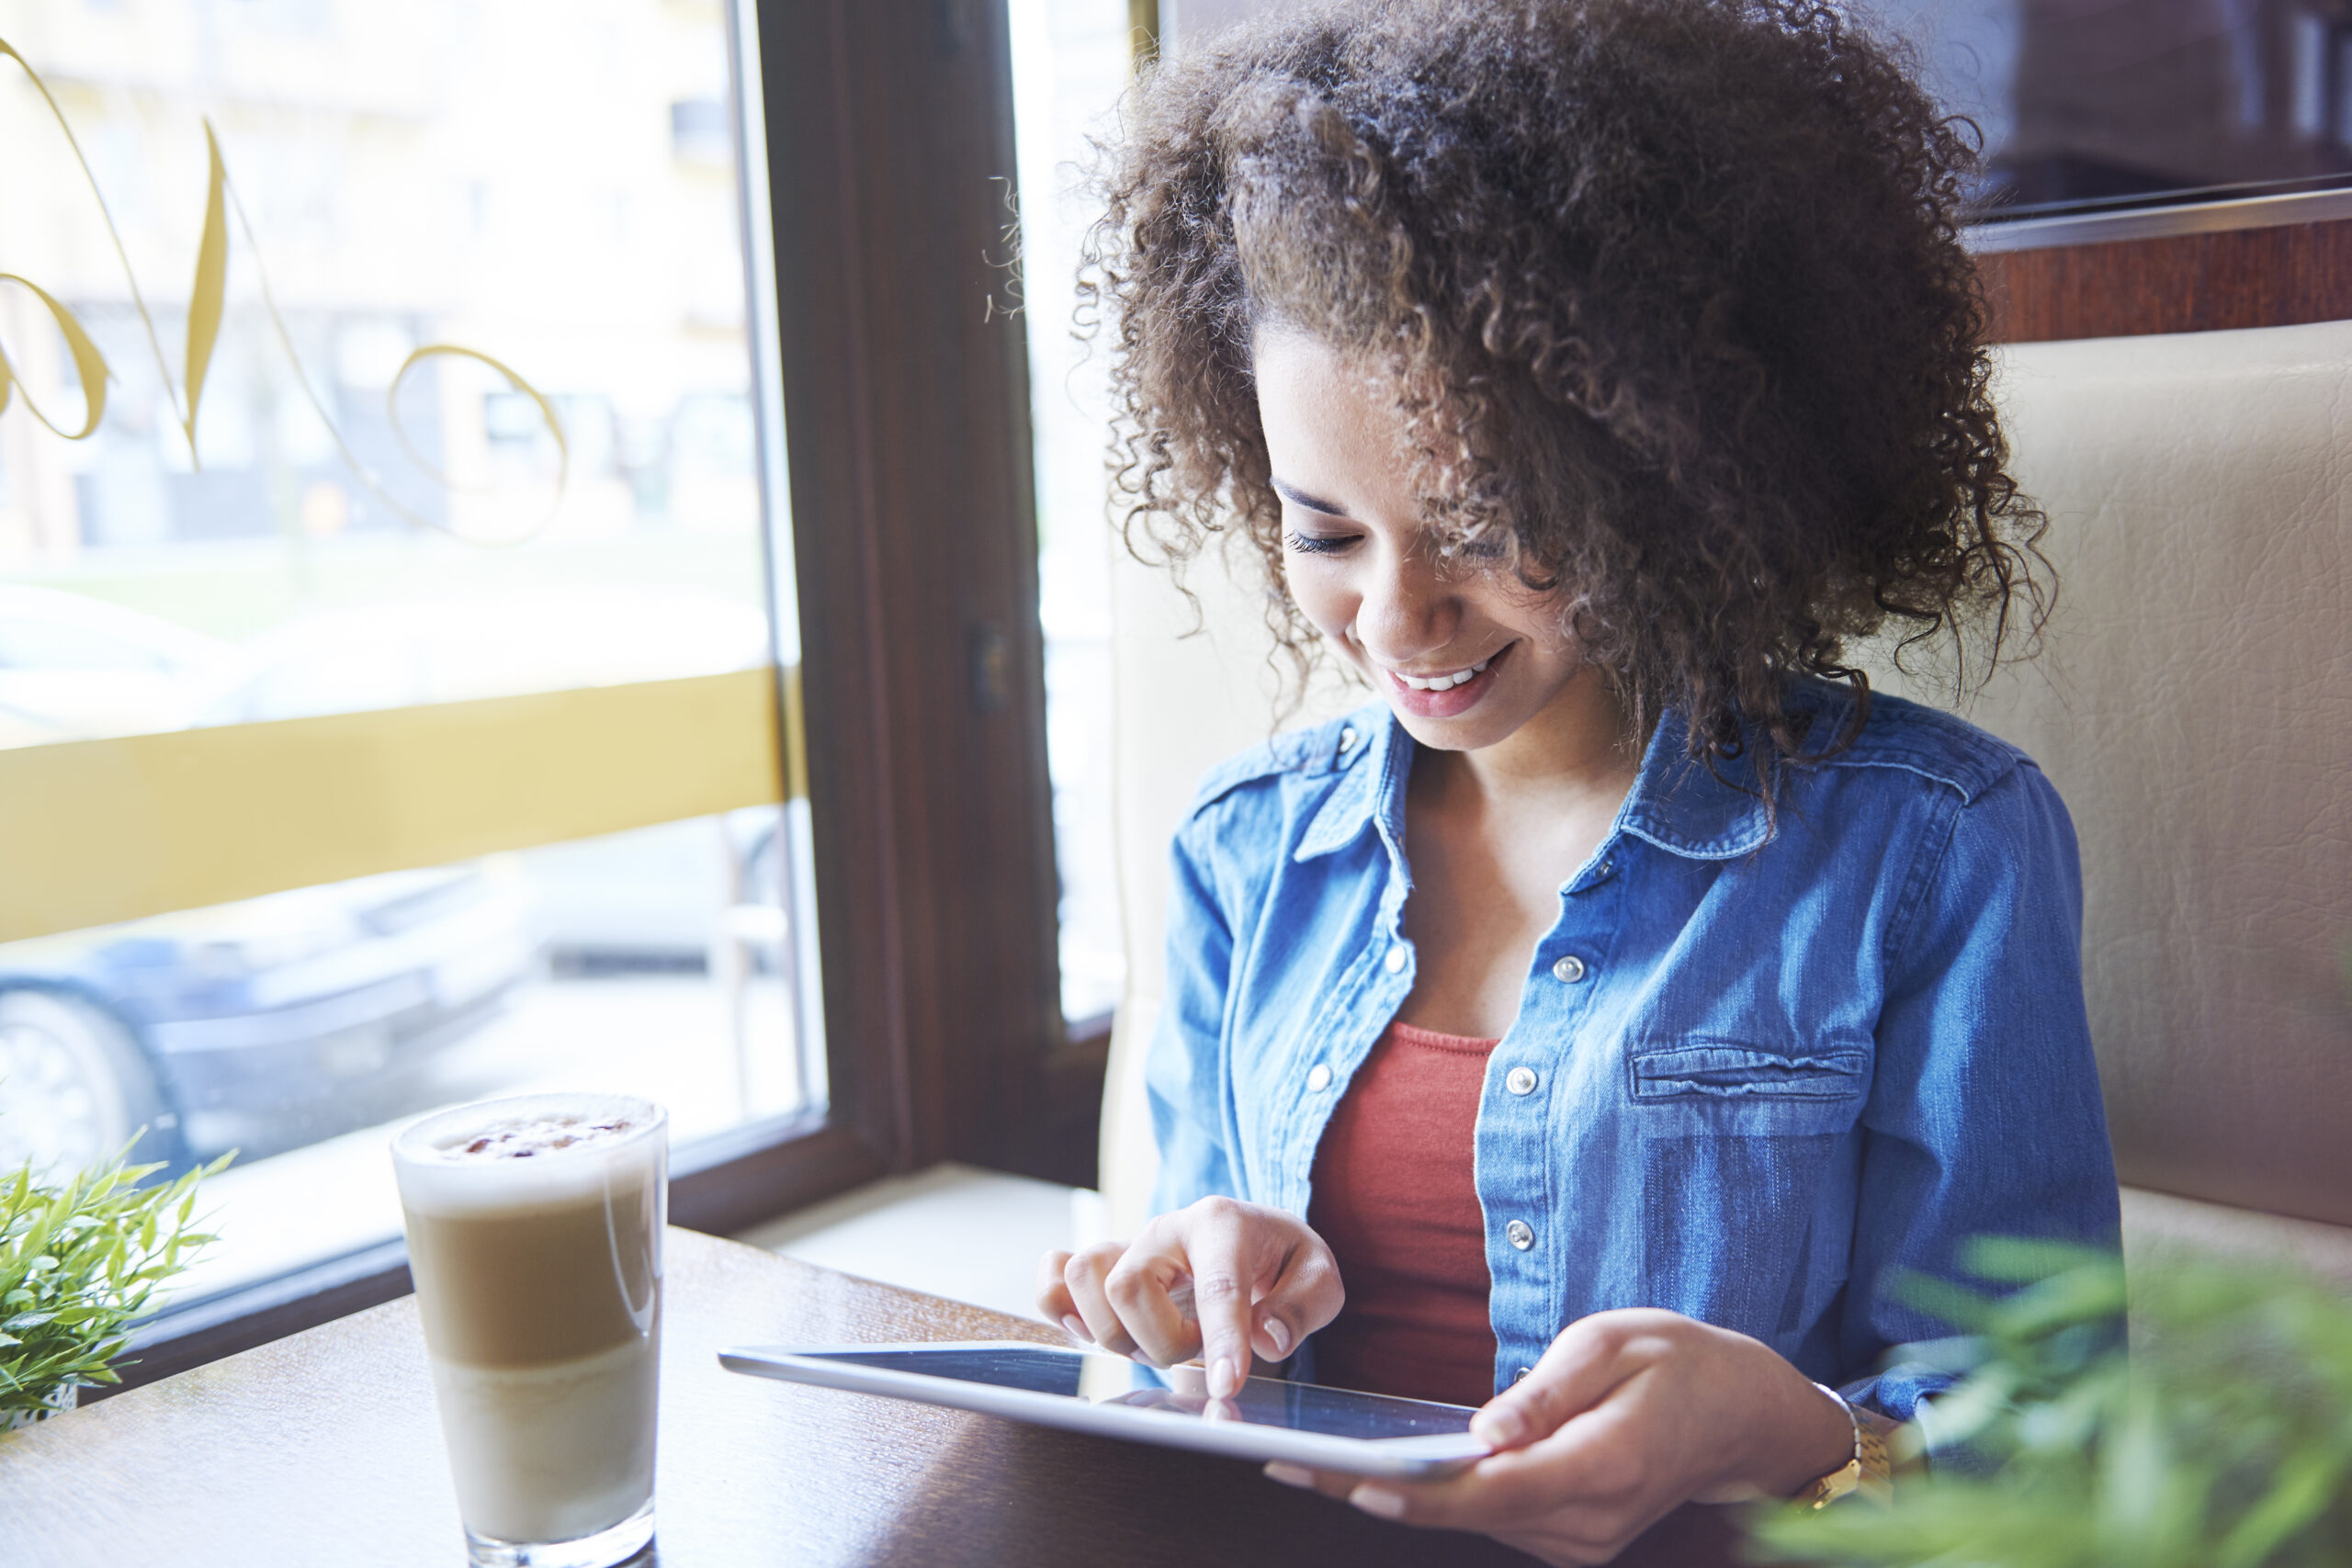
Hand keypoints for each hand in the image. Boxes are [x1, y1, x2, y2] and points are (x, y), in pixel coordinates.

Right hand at [1035, 1196, 1343, 1398]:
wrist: (1257, 1236)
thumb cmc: (1284, 1261)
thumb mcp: (1319, 1279)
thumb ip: (1302, 1308)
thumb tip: (1265, 1338)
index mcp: (1224, 1224)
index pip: (1216, 1287)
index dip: (1220, 1342)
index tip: (1227, 1387)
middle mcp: (1167, 1228)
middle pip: (1128, 1286)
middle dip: (1159, 1339)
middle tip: (1194, 1347)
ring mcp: (1130, 1243)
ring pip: (1084, 1277)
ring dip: (1115, 1330)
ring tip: (1154, 1339)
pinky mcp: (1105, 1264)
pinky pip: (1054, 1274)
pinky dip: (1059, 1304)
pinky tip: (1092, 1327)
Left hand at [1263, 1309, 1853, 1565]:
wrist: (1745, 1416)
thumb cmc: (1679, 1362)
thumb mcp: (1613, 1344)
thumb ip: (1546, 1392)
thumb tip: (1482, 1432)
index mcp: (1602, 1467)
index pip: (1489, 1493)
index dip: (1413, 1491)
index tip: (1346, 1480)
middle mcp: (1590, 1521)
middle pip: (1465, 1517)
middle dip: (1372, 1493)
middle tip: (1289, 1467)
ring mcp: (1583, 1541)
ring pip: (1474, 1523)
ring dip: (1398, 1498)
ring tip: (1314, 1467)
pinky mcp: (1573, 1540)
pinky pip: (1494, 1520)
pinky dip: (1440, 1498)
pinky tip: (1385, 1472)